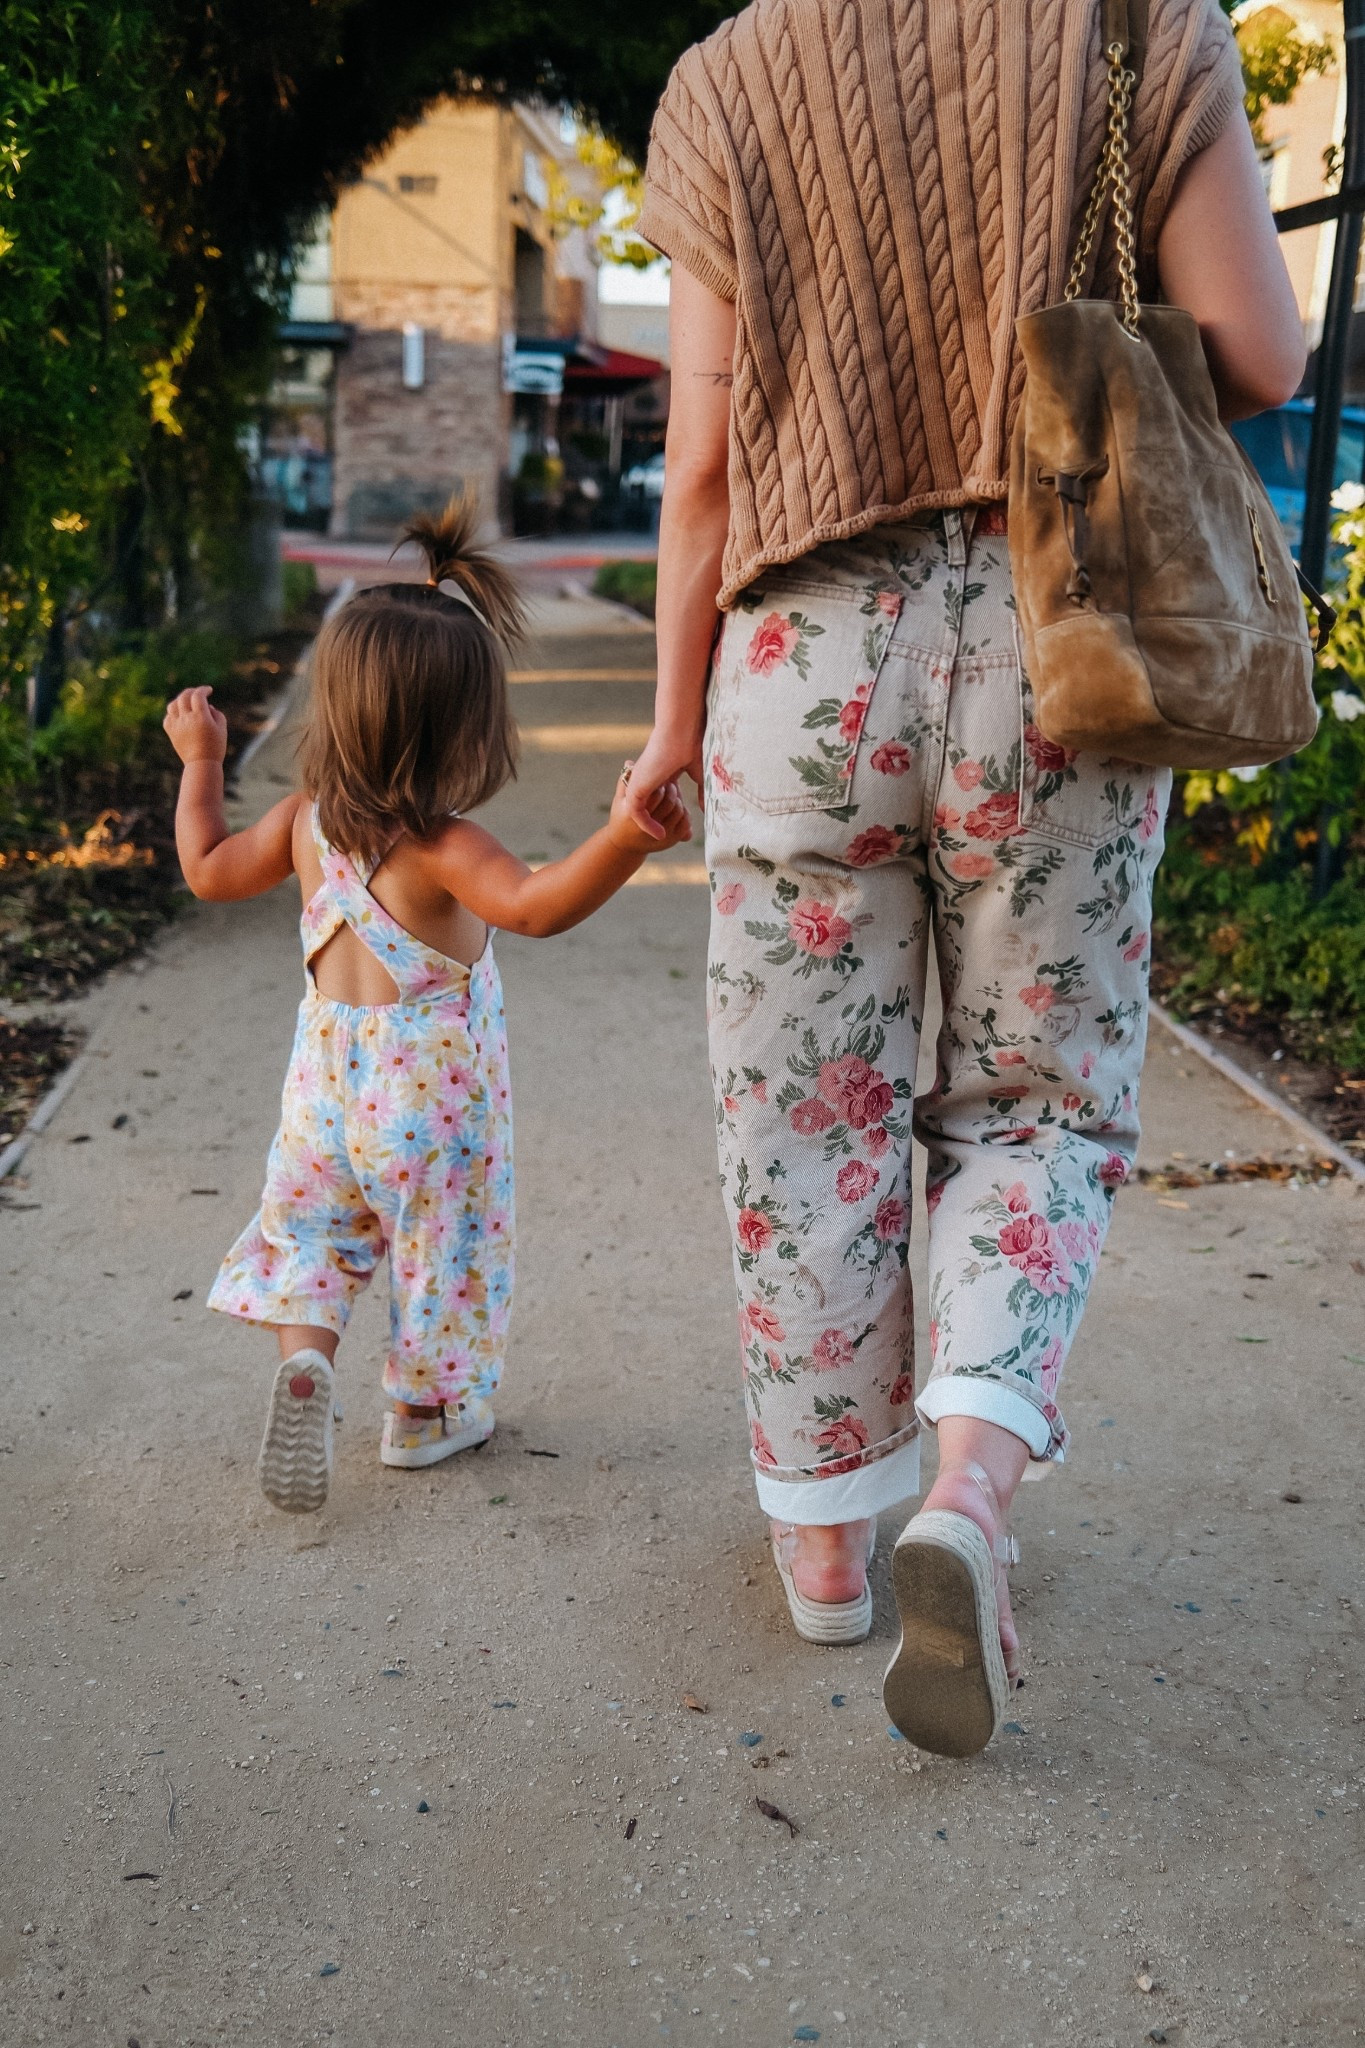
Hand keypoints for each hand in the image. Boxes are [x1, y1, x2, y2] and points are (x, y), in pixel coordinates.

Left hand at [164, 686, 227, 764]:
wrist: (201, 765)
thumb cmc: (215, 747)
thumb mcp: (222, 729)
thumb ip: (216, 714)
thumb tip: (207, 706)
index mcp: (201, 717)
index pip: (198, 695)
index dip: (203, 690)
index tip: (209, 690)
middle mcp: (186, 719)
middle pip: (184, 697)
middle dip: (192, 691)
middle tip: (198, 693)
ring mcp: (177, 725)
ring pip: (173, 705)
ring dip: (180, 700)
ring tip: (187, 702)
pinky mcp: (171, 733)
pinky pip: (168, 717)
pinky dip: (174, 713)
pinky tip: (181, 716)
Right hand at [607, 768, 692, 854]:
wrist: (624, 846)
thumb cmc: (620, 818)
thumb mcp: (618, 800)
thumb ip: (624, 781)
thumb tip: (630, 762)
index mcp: (632, 814)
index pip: (656, 793)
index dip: (662, 783)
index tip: (661, 779)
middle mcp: (648, 828)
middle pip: (670, 802)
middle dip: (672, 790)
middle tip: (671, 784)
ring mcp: (661, 836)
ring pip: (679, 810)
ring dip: (679, 800)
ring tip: (673, 796)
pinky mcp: (671, 841)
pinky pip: (686, 823)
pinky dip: (685, 812)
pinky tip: (677, 808)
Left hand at [618, 723, 704, 842]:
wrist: (681, 731)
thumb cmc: (692, 744)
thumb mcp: (700, 774)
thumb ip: (701, 791)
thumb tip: (708, 809)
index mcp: (661, 774)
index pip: (662, 800)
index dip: (671, 814)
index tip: (683, 828)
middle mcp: (648, 778)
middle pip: (650, 808)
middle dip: (659, 825)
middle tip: (672, 839)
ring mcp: (640, 783)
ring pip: (641, 812)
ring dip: (652, 827)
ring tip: (665, 839)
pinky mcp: (636, 787)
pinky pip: (636, 812)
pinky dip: (646, 825)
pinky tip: (659, 835)